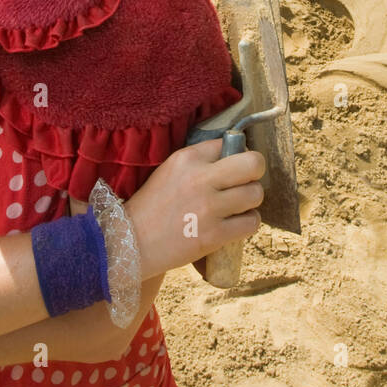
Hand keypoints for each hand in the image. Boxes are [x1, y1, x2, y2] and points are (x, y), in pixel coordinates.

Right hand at [124, 138, 264, 279]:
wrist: (131, 243)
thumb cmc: (151, 207)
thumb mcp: (169, 171)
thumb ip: (199, 161)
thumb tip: (233, 155)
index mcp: (187, 158)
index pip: (229, 143)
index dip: (233, 155)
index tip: (228, 168)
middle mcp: (200, 178)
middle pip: (253, 163)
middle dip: (254, 171)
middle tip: (245, 182)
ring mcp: (209, 207)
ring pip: (255, 194)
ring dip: (251, 201)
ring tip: (237, 206)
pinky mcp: (214, 235)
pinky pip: (252, 222)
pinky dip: (247, 223)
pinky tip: (235, 224)